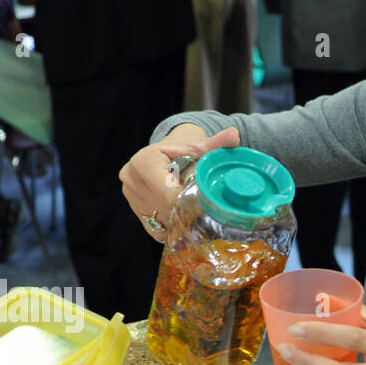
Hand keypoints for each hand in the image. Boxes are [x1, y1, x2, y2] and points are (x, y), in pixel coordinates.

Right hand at [119, 125, 240, 241]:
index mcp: (143, 162)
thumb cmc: (182, 148)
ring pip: (162, 221)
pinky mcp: (136, 210)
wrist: (165, 153)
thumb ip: (216, 143)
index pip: (169, 194)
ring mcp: (130, 196)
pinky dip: (172, 228)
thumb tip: (234, 135)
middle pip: (165, 209)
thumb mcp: (198, 145)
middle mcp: (131, 179)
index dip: (190, 201)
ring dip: (180, 221)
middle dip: (186, 212)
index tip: (206, 204)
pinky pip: (157, 229)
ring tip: (193, 212)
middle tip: (204, 210)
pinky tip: (184, 220)